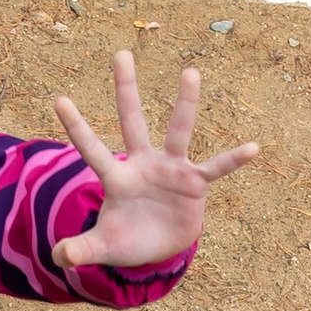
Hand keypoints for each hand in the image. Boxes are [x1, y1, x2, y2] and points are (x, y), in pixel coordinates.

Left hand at [54, 50, 257, 271]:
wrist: (160, 247)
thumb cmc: (128, 240)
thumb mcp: (103, 247)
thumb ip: (80, 249)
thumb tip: (58, 257)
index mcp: (117, 178)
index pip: (92, 150)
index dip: (77, 127)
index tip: (58, 100)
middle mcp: (143, 164)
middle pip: (132, 122)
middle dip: (126, 89)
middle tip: (121, 53)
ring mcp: (171, 170)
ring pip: (178, 132)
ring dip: (184, 104)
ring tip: (190, 72)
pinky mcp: (194, 183)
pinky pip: (216, 168)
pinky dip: (233, 160)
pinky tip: (252, 148)